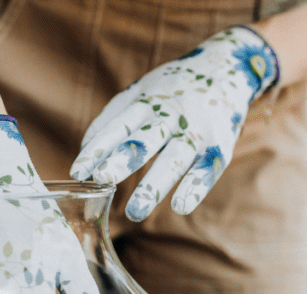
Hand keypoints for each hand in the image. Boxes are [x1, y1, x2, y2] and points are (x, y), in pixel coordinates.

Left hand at [70, 26, 278, 220]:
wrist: (229, 67)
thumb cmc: (175, 87)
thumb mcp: (142, 90)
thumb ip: (112, 118)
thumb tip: (84, 152)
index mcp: (147, 101)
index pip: (118, 126)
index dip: (97, 149)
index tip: (78, 173)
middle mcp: (171, 115)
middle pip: (145, 140)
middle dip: (124, 159)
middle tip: (103, 179)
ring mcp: (197, 132)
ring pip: (174, 159)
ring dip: (154, 186)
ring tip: (134, 212)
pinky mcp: (219, 147)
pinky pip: (206, 170)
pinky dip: (194, 188)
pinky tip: (180, 207)